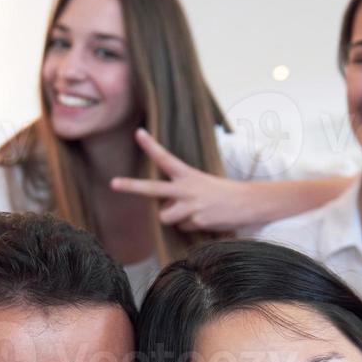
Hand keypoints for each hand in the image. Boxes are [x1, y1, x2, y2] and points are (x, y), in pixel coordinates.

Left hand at [110, 128, 249, 231]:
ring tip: (193, 212)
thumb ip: (180, 193)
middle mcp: (186, 188)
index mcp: (187, 175)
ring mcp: (191, 205)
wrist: (248, 202)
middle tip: (113, 183)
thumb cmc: (222, 193)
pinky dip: (192, 226)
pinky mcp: (198, 221)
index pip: (165, 158)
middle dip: (131, 186)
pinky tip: (206, 219)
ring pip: (165, 217)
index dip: (151, 146)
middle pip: (152, 189)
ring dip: (174, 218)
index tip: (138, 133)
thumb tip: (163, 210)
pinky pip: (183, 227)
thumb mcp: (200, 185)